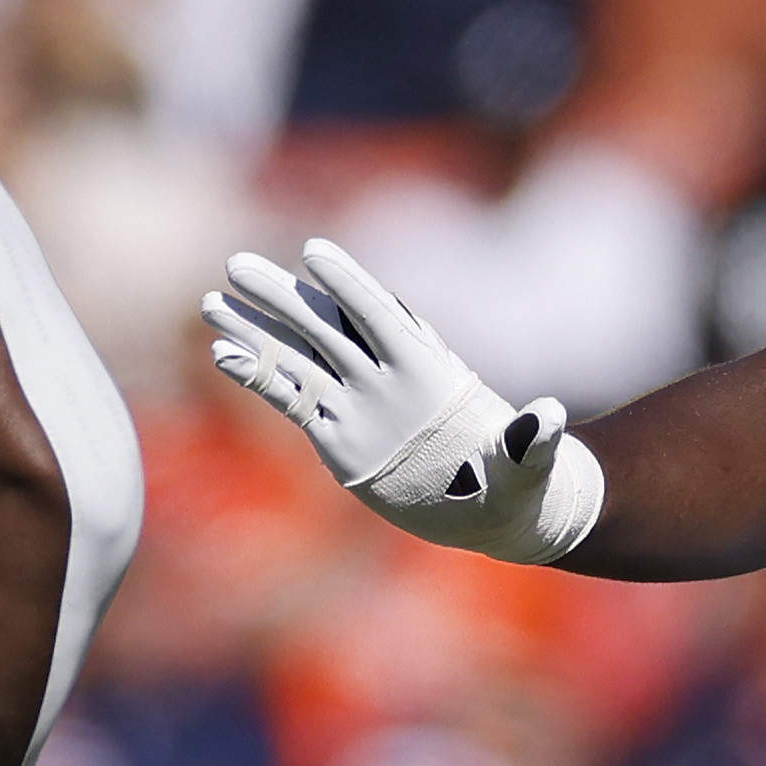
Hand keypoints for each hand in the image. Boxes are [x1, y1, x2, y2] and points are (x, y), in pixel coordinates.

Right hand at [201, 240, 599, 563]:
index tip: (314, 253)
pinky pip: (293, 401)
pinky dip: (260, 378)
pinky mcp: (340, 438)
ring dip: (258, 330)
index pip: (382, 317)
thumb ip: (533, 441)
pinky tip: (223, 354)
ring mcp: (360, 404)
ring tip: (212, 303)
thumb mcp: (531, 465)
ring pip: (300, 357)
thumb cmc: (523, 482)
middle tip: (236, 263)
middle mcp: (387, 379)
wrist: (502, 511)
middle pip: (328, 327)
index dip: (351, 285)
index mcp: (429, 372)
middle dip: (283, 297)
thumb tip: (553, 415)